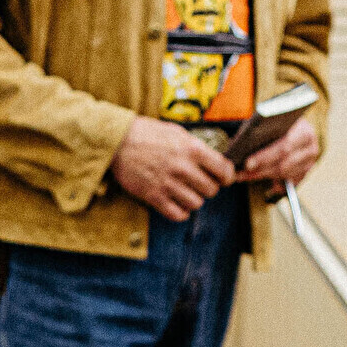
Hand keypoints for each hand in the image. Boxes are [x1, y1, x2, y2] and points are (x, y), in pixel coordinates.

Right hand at [112, 116, 234, 221]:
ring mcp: (168, 184)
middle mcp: (183, 168)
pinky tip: (178, 204)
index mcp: (192, 149)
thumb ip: (196, 146)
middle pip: (212, 190)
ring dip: (195, 200)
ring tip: (187, 192)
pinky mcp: (154, 196)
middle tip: (201, 184)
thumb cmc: (148, 133)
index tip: (224, 178)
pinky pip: (178, 214)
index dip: (227, 176)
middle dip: (209, 188)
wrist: (118, 141)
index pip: (223, 170)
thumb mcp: (178, 132)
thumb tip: (215, 159)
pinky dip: (182, 212)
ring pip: (196, 203)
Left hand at [236, 114, 321, 187]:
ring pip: (284, 174)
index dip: (265, 157)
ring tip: (244, 176)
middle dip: (260, 170)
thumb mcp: (269, 122)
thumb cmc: (276, 123)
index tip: (247, 164)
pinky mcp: (307, 172)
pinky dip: (275, 183)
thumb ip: (258, 133)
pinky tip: (260, 182)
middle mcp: (310, 146)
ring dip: (263, 176)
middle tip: (240, 174)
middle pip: (283, 164)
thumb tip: (239, 149)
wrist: (292, 122)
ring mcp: (310, 161)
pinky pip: (289, 182)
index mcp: (303, 130)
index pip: (283, 147)